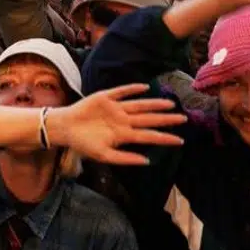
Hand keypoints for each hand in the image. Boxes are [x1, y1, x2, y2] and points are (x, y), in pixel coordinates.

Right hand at [45, 83, 185, 164]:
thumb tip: (147, 162)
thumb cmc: (83, 144)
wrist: (64, 129)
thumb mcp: (104, 156)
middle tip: (184, 119)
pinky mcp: (105, 97)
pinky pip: (121, 92)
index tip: (181, 141)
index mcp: (124, 135)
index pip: (148, 136)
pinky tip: (145, 88)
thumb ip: (124, 159)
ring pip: (140, 105)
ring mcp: (116, 108)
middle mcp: (123, 120)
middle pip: (149, 119)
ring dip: (155, 104)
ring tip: (171, 105)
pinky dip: (132, 89)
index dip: (164, 138)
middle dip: (166, 120)